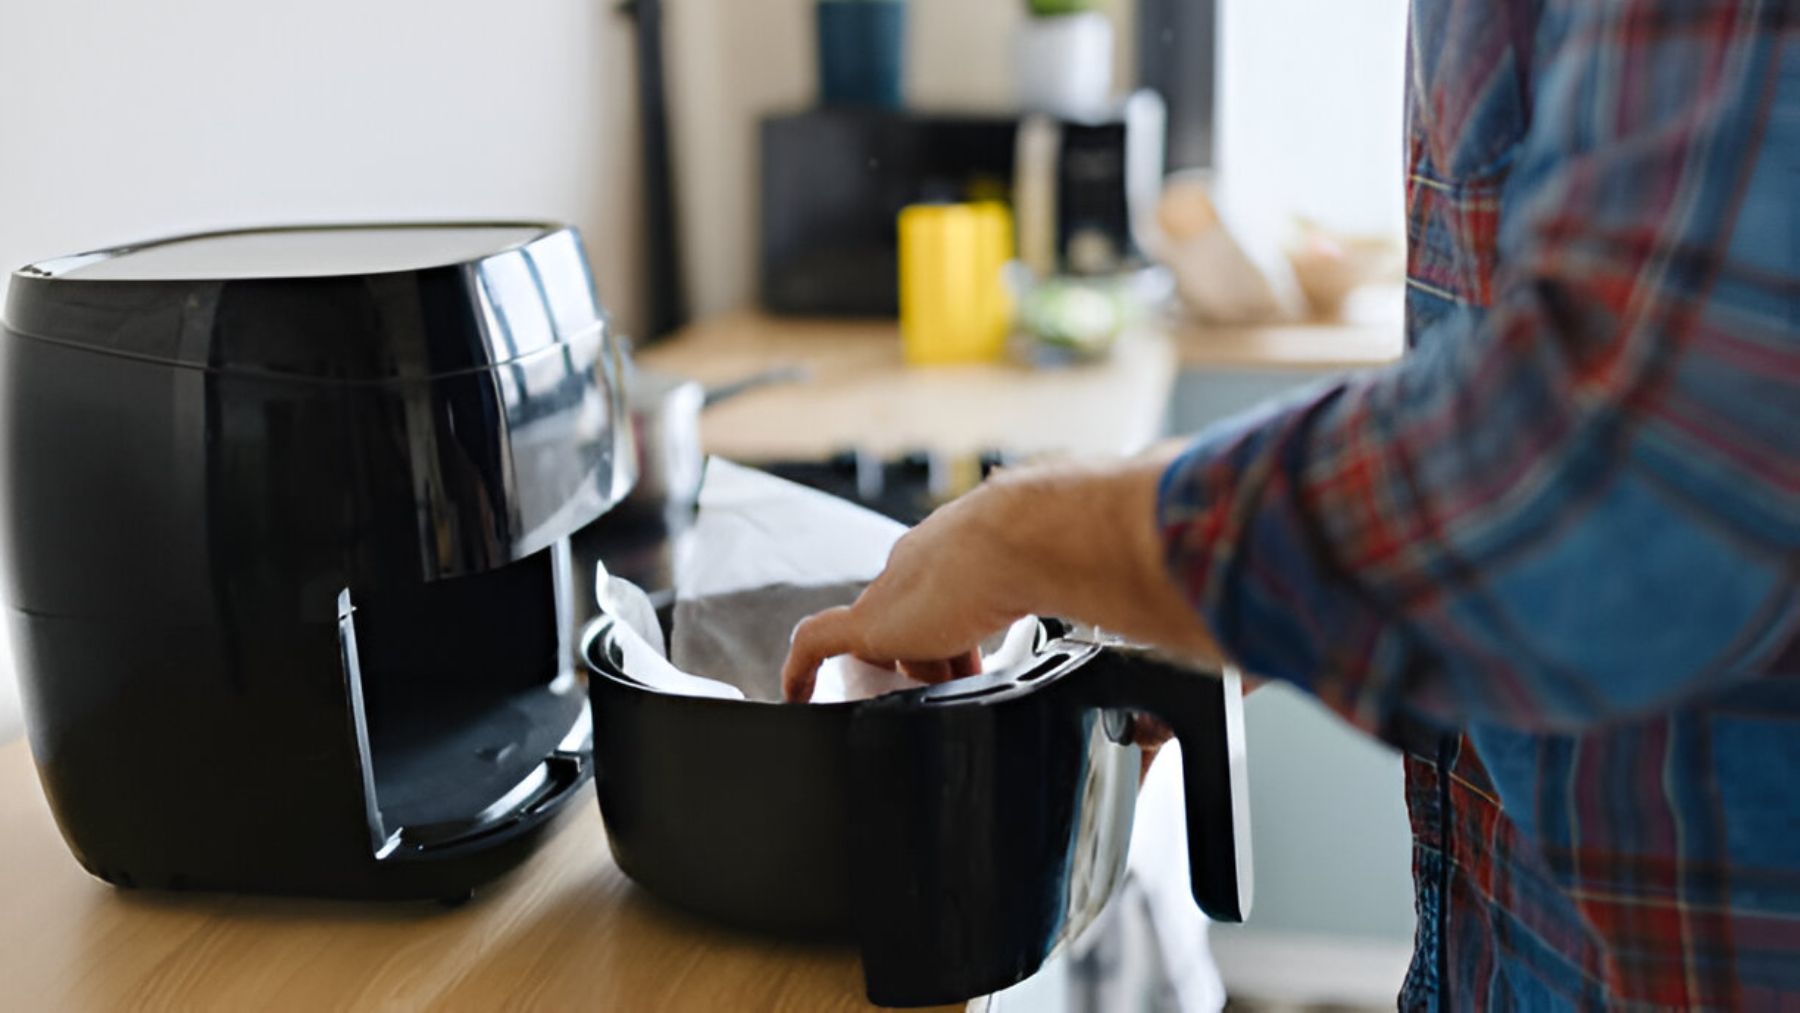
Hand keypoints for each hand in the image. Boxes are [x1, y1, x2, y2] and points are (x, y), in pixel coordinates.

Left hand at [782, 449, 1222, 702]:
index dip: (974, 631)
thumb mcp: (1122, 597)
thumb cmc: (1094, 548)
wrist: (1052, 529)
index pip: (966, 591)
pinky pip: (818, 644)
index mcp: (987, 545)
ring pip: (878, 637)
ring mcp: (900, 589)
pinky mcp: (874, 618)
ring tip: (895, 706)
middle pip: (920, 617)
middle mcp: (935, 559)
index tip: (989, 663)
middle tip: (953, 692)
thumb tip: (1212, 690)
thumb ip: (1153, 631)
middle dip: (935, 655)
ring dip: (889, 670)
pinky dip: (802, 670)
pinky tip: (795, 695)